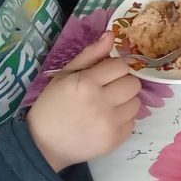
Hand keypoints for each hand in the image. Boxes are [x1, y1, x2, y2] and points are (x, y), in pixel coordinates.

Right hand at [26, 33, 141, 171]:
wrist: (43, 145)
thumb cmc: (53, 106)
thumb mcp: (64, 75)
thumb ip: (90, 55)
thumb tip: (110, 35)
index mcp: (87, 84)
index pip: (121, 66)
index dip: (115, 68)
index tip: (105, 74)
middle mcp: (102, 103)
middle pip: (134, 84)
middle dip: (123, 83)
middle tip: (107, 90)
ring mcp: (111, 124)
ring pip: (136, 103)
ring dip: (125, 102)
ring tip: (107, 106)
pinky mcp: (116, 140)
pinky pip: (133, 122)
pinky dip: (122, 120)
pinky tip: (106, 121)